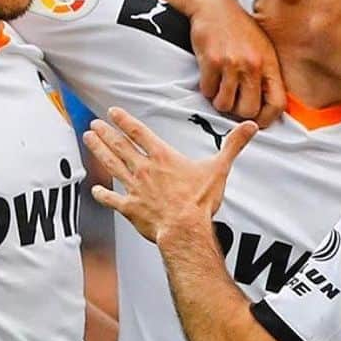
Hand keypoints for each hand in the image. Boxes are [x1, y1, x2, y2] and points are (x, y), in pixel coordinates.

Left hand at [84, 106, 255, 243]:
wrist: (184, 229)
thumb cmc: (200, 201)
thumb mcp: (219, 169)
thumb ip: (233, 146)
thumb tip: (252, 127)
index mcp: (163, 157)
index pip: (140, 133)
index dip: (125, 121)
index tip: (112, 112)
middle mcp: (144, 169)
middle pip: (120, 146)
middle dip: (106, 133)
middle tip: (94, 124)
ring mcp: (134, 188)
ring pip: (112, 165)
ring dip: (98, 151)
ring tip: (88, 139)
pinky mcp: (130, 208)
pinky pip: (112, 199)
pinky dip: (103, 194)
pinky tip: (95, 189)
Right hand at [187, 0, 285, 126]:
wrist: (214, 5)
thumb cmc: (239, 30)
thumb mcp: (263, 50)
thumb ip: (267, 76)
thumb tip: (267, 108)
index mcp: (269, 64)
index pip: (278, 103)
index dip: (267, 118)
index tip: (258, 120)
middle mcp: (253, 65)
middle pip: (249, 110)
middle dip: (238, 112)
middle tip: (233, 102)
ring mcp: (232, 63)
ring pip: (225, 104)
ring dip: (220, 101)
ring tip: (220, 88)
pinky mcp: (211, 61)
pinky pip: (208, 91)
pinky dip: (207, 89)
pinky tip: (210, 76)